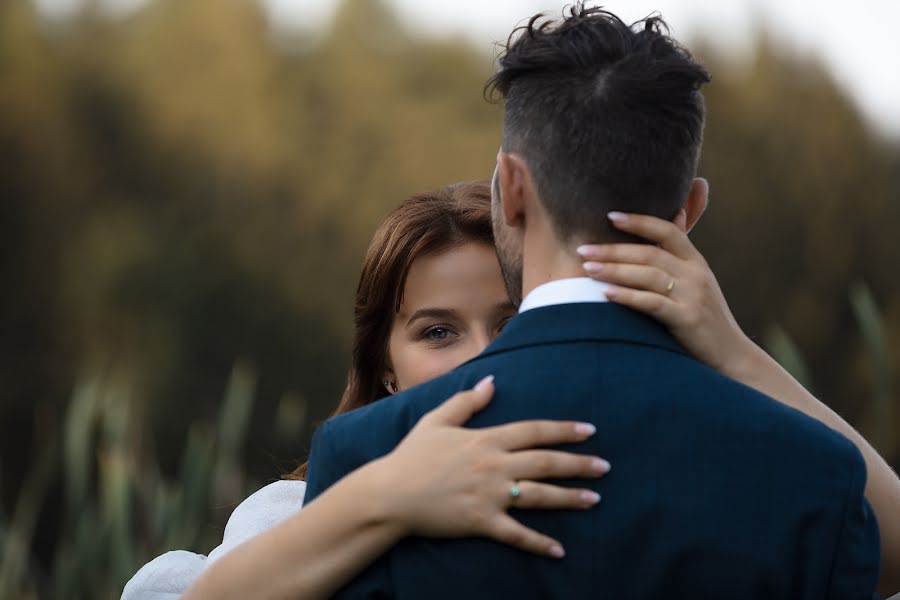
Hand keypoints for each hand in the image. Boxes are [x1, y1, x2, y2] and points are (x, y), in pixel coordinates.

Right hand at [368, 376, 608, 558]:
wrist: (390, 493)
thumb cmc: (412, 456)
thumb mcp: (436, 420)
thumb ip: (467, 401)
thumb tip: (492, 381)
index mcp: (486, 439)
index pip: (533, 431)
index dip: (563, 430)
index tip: (590, 431)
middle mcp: (494, 466)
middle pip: (545, 462)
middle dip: (578, 464)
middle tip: (605, 466)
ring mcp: (489, 495)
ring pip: (539, 495)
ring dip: (569, 498)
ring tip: (595, 499)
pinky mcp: (481, 522)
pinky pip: (516, 533)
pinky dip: (538, 543)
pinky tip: (559, 550)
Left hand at [577, 212, 754, 375]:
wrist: (732, 356)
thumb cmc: (705, 318)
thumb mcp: (698, 281)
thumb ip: (681, 253)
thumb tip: (675, 213)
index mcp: (696, 262)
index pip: (667, 231)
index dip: (639, 222)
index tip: (610, 216)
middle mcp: (696, 275)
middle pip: (649, 253)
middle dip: (613, 250)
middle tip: (583, 250)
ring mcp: (693, 296)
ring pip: (648, 275)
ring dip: (614, 270)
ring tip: (587, 269)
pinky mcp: (687, 319)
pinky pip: (652, 303)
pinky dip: (627, 296)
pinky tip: (605, 294)